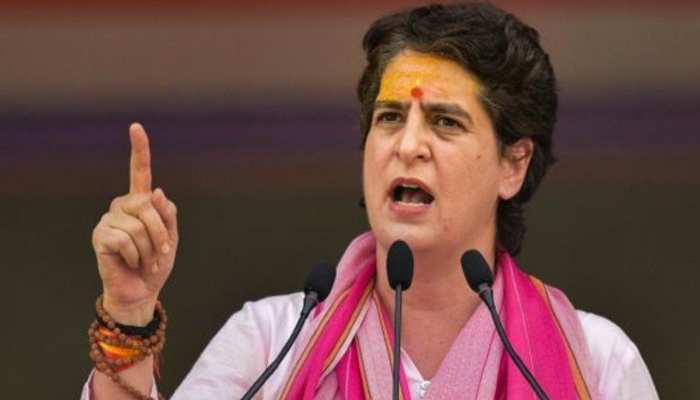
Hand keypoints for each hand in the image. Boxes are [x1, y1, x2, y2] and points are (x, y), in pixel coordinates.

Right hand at [91, 123, 177, 324]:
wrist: (141, 291)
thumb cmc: (156, 263)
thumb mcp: (171, 238)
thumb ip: (167, 215)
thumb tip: (156, 192)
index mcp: (141, 203)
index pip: (140, 172)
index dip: (139, 149)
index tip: (136, 127)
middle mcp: (122, 206)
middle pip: (148, 206)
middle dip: (160, 234)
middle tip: (159, 254)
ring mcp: (109, 219)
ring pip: (139, 227)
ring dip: (148, 250)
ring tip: (143, 260)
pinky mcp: (100, 236)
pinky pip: (126, 241)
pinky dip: (135, 257)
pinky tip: (128, 262)